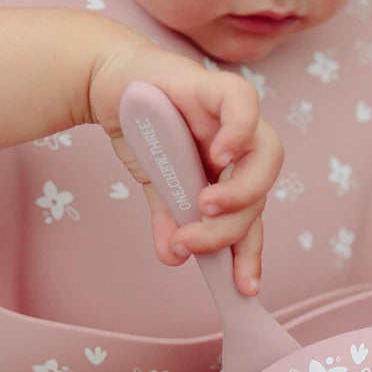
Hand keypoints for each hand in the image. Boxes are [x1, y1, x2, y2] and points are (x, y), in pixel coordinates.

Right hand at [88, 33, 282, 295]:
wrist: (106, 82)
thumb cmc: (138, 128)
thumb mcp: (153, 184)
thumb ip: (168, 217)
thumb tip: (173, 257)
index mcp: (227, 171)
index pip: (250, 217)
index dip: (250, 253)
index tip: (243, 288)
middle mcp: (238, 146)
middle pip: (261, 192)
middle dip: (233, 228)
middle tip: (194, 243)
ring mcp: (230, 116)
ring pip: (265, 154)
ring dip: (241, 189)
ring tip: (205, 206)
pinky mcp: (214, 86)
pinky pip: (243, 106)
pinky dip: (239, 131)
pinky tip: (220, 153)